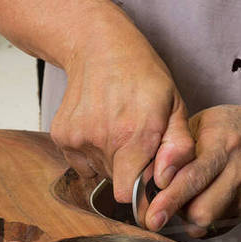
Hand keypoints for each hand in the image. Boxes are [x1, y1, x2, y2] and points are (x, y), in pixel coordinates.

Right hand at [49, 28, 194, 204]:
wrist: (99, 47)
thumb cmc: (143, 76)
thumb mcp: (175, 105)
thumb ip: (178, 147)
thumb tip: (165, 181)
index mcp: (137, 135)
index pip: (129, 194)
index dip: (141, 190)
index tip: (148, 176)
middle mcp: (104, 139)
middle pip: (117, 183)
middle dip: (130, 170)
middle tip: (136, 141)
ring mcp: (79, 137)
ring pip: (100, 172)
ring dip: (111, 160)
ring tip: (118, 128)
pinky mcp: (61, 136)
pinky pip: (80, 163)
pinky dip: (91, 153)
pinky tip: (100, 126)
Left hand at [146, 102, 240, 237]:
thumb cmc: (225, 127)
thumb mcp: (198, 124)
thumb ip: (175, 149)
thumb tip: (148, 180)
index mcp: (223, 145)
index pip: (193, 178)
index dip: (170, 200)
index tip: (152, 216)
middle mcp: (240, 171)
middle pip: (202, 211)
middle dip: (177, 212)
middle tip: (164, 203)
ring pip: (209, 223)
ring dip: (190, 216)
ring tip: (190, 194)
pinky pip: (219, 226)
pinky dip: (205, 219)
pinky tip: (206, 198)